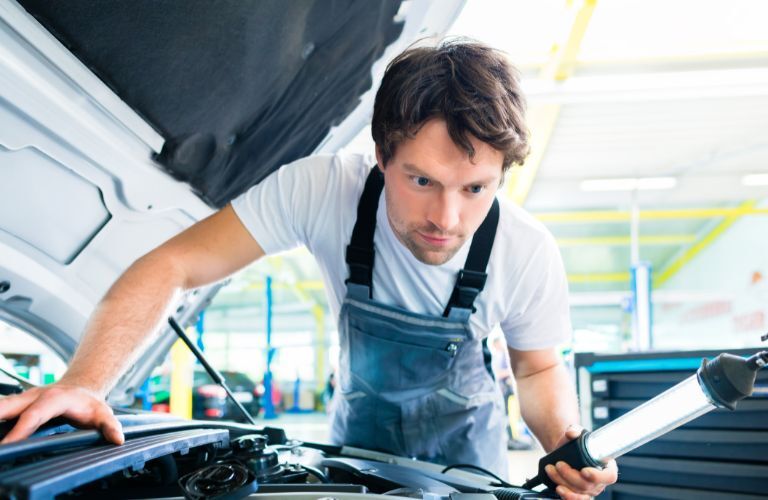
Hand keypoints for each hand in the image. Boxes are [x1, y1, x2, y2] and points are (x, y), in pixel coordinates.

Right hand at [0, 383, 123, 444]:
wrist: (81, 387)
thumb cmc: (88, 403)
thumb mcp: (103, 413)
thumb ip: (110, 426)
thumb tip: (117, 439)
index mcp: (55, 398)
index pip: (34, 414)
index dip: (21, 428)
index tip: (9, 443)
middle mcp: (35, 396)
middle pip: (8, 405)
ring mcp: (23, 398)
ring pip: (2, 406)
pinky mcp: (16, 403)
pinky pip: (2, 410)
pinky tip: (0, 432)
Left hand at [545, 425, 617, 498]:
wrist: (564, 451)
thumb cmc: (574, 443)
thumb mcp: (575, 432)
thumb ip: (574, 430)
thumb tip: (571, 432)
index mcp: (606, 465)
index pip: (609, 476)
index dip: (598, 476)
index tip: (584, 471)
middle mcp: (600, 481)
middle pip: (589, 486)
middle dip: (570, 476)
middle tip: (558, 464)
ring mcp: (591, 490)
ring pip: (579, 493)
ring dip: (563, 483)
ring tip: (551, 470)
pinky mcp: (580, 494)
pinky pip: (576, 499)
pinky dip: (566, 496)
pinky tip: (558, 487)